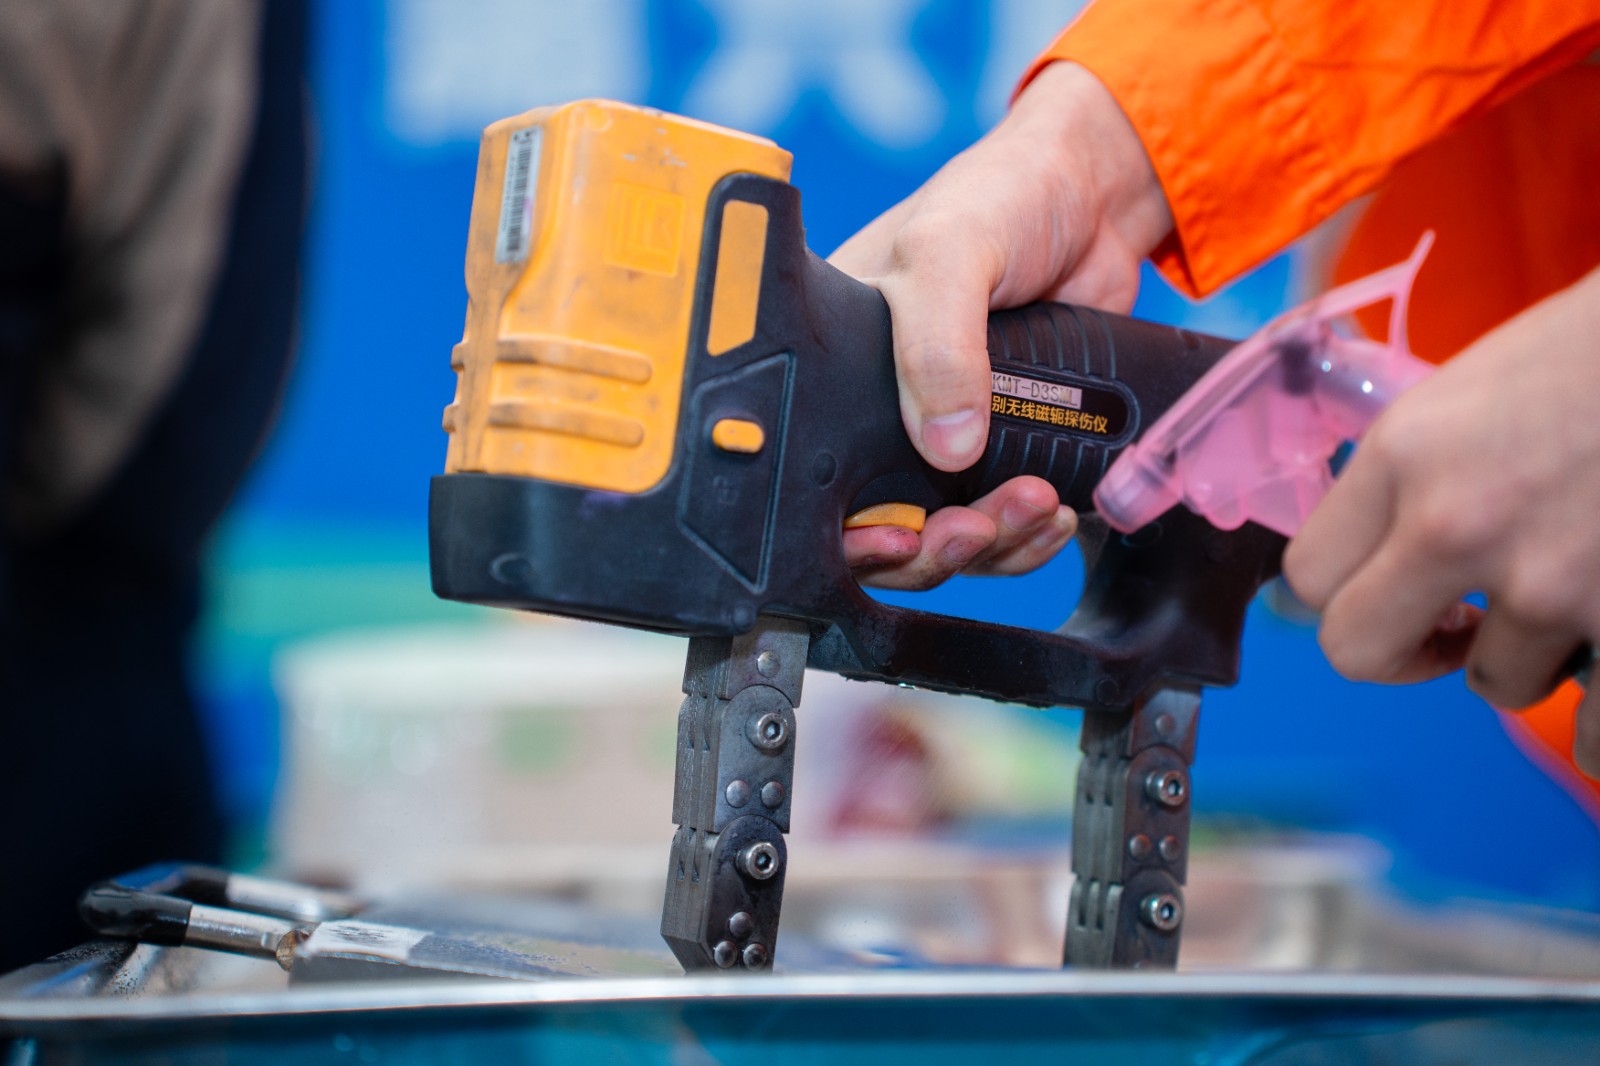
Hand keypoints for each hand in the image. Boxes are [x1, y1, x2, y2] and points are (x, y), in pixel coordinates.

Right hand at [830, 61, 1173, 587]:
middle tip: (977, 528)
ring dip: (993, 544)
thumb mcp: (949, 251)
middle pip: (885, 524)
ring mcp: (943, 432)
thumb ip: (938, 343)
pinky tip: (1055, 517)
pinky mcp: (1004, 443)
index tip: (897, 539)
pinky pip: (1003, 522)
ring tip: (1037, 510)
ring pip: (948, 534)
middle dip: (935, 546)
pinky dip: (1028, 536)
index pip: (817, 471)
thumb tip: (946, 448)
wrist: (1096, 198)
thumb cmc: (1003, 196)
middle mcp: (880, 407)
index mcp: (835, 362)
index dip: (851, 527)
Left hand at [1284, 267, 1599, 775]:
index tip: (1380, 591)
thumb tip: (1380, 546)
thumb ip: (1415, 472)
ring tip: (1571, 602)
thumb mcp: (1471, 391)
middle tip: (1451, 630)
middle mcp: (1456, 524)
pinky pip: (1596, 734)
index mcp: (1405, 455)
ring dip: (1526, 660)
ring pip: (1494, 685)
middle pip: (1356, 650)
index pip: (1308, 572)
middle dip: (1401, 651)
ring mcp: (1548, 584)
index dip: (1340, 592)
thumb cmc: (1597, 349)